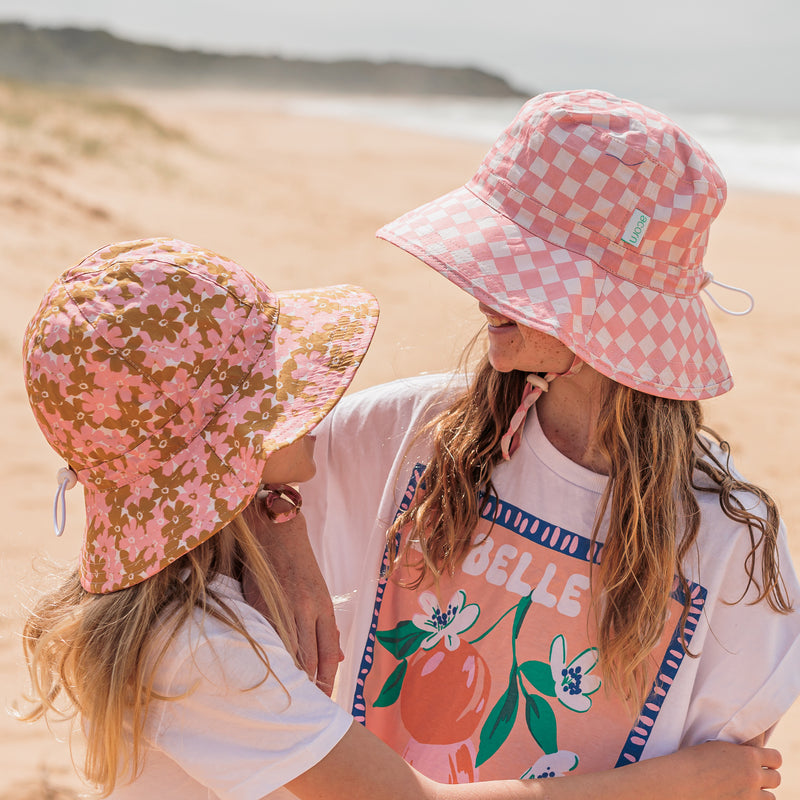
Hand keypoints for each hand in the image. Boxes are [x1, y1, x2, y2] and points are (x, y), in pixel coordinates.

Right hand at [242, 501, 342, 694]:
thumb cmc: (297, 565)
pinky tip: (267, 672)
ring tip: (287, 696)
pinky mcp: (261, 606)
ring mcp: (285, 609)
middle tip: (306, 706)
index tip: (325, 698)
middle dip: (310, 686)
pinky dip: (269, 660)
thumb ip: (325, 626)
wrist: (276, 532)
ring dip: (289, 678)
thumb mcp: (318, 593)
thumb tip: (337, 659)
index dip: (328, 680)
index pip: (329, 654)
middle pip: (311, 660)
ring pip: (290, 654)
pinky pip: (268, 640)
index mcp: (323, 607)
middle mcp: (308, 610)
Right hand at [646, 740, 781, 799]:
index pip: (776, 758)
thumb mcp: (718, 748)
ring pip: (770, 797)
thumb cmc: (693, 760)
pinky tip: (737, 796)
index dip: (770, 759)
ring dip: (760, 793)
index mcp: (748, 756)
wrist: (681, 781)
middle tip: (752, 775)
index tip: (762, 761)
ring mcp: (750, 795)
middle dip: (766, 777)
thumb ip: (739, 752)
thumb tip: (750, 754)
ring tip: (744, 789)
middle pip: (776, 778)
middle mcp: (753, 776)